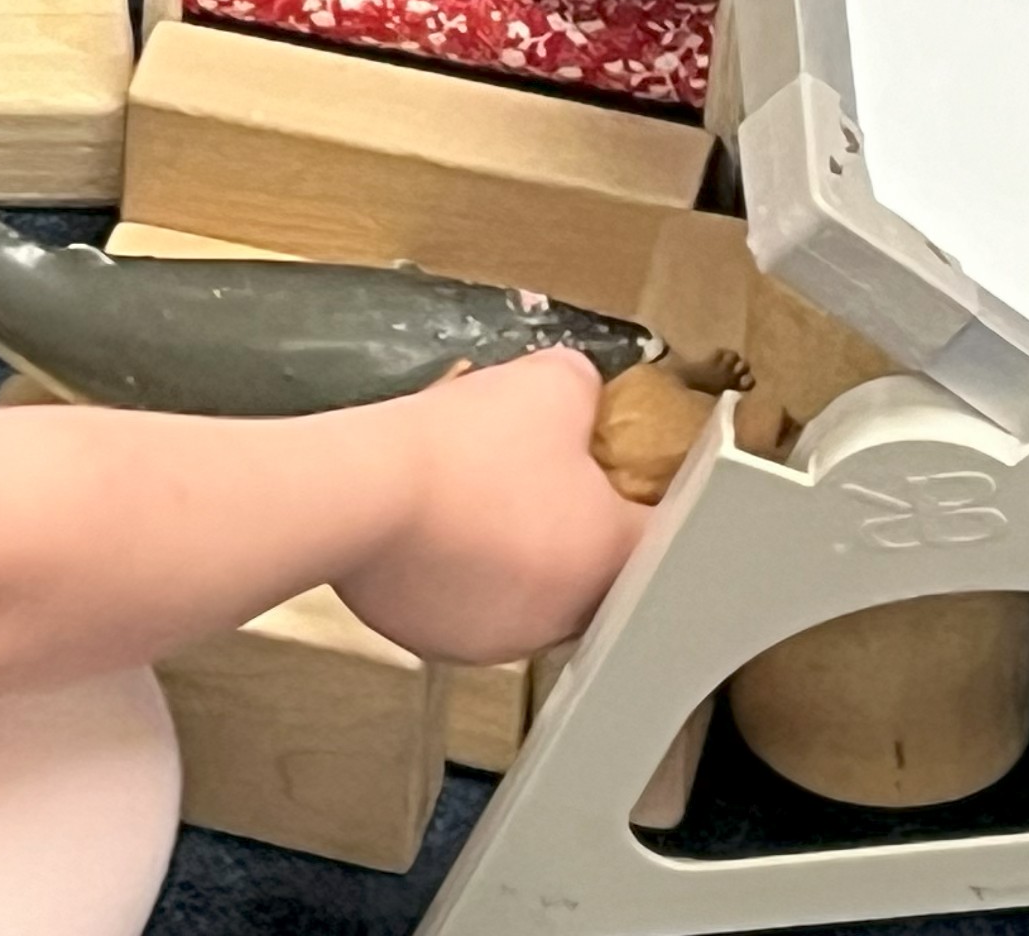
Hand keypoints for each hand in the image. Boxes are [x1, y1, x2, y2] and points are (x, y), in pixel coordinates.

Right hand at [333, 352, 651, 667]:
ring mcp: (501, 638)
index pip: (662, 533)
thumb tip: (578, 394)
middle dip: (567, 526)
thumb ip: (583, 388)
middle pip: (588, 569)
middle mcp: (566, 615)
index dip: (641, 496)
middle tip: (531, 475)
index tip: (617, 473)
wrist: (366, 491)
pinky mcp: (439, 644)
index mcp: (612, 559)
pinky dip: (454, 576)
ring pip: (522, 593)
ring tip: (471, 500)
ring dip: (508, 557)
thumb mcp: (548, 384)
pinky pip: (461, 606)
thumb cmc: (465, 447)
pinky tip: (431, 530)